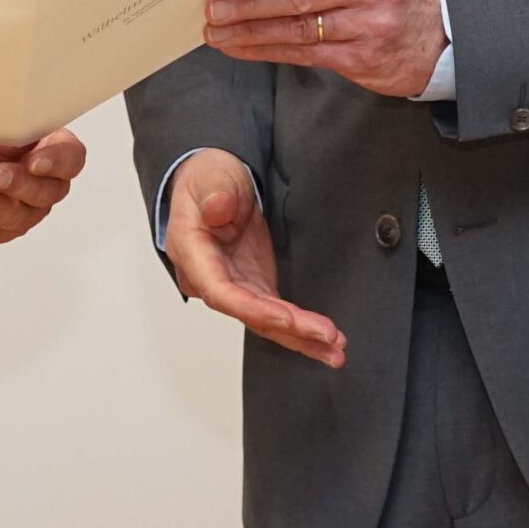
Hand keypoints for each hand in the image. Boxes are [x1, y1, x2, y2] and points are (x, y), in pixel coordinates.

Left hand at [0, 130, 87, 244]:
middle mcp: (40, 183)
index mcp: (49, 149)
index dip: (57, 162)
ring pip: (13, 217)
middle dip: (18, 185)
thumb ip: (7, 124)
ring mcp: (18, 210)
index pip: (70, 158)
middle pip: (45, 193)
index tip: (34, 162)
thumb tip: (13, 125)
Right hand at [164, 150, 344, 366]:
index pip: (221, 292)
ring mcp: (235, 284)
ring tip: (335, 351)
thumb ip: (214, 192)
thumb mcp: (210, 176)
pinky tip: (327, 342)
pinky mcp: (254, 284)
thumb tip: (218, 208)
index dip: (254, 309)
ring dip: (301, 338)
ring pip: (266, 321)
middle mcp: (210, 278)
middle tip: (326, 337)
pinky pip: (276, 313)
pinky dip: (301, 328)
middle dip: (289, 329)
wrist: (215, 180)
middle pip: (249, 313)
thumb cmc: (207, 177)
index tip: (287, 318)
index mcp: (193, 253)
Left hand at [201, 0, 446, 97]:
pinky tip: (242, 47)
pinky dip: (267, 51)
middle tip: (213, 9)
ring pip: (297, 29)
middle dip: (249, 5)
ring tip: (217, 31)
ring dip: (250, 32)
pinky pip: (304, 54)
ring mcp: (368, 25)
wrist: (443, 29)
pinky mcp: (362, 58)